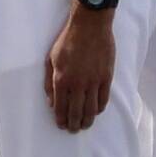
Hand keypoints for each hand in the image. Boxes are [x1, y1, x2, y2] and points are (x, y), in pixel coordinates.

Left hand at [43, 2, 115, 136]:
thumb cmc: (67, 41)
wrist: (90, 26)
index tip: (60, 125)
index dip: (60, 119)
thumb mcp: (50, 59)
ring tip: (84, 125)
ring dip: (87, 120)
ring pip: (91, 109)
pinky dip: (100, 108)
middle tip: (73, 130)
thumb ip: (49, 82)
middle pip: (76, 112)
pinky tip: (96, 111)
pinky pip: (104, 99)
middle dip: (73, 124)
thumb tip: (51, 102)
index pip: (60, 107)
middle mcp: (78, 84)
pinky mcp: (106, 77)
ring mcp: (94, 81)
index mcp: (61, 79)